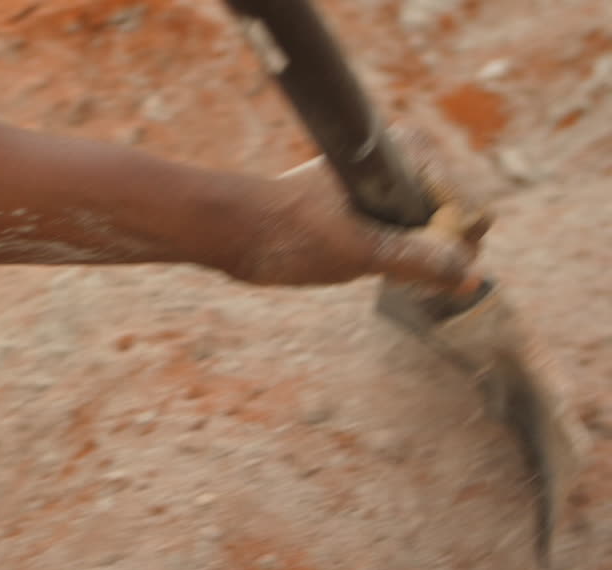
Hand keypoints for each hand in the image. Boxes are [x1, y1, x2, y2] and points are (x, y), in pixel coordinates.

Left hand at [227, 129, 491, 290]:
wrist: (232, 230)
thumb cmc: (291, 232)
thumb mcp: (362, 252)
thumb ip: (421, 262)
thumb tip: (473, 280)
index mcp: (410, 153)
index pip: (471, 210)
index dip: (452, 244)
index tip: (417, 262)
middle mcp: (404, 162)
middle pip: (457, 221)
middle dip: (440, 254)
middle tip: (398, 273)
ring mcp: (388, 187)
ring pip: (435, 233)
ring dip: (421, 261)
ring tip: (383, 271)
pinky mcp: (371, 209)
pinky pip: (411, 238)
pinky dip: (406, 260)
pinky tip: (381, 272)